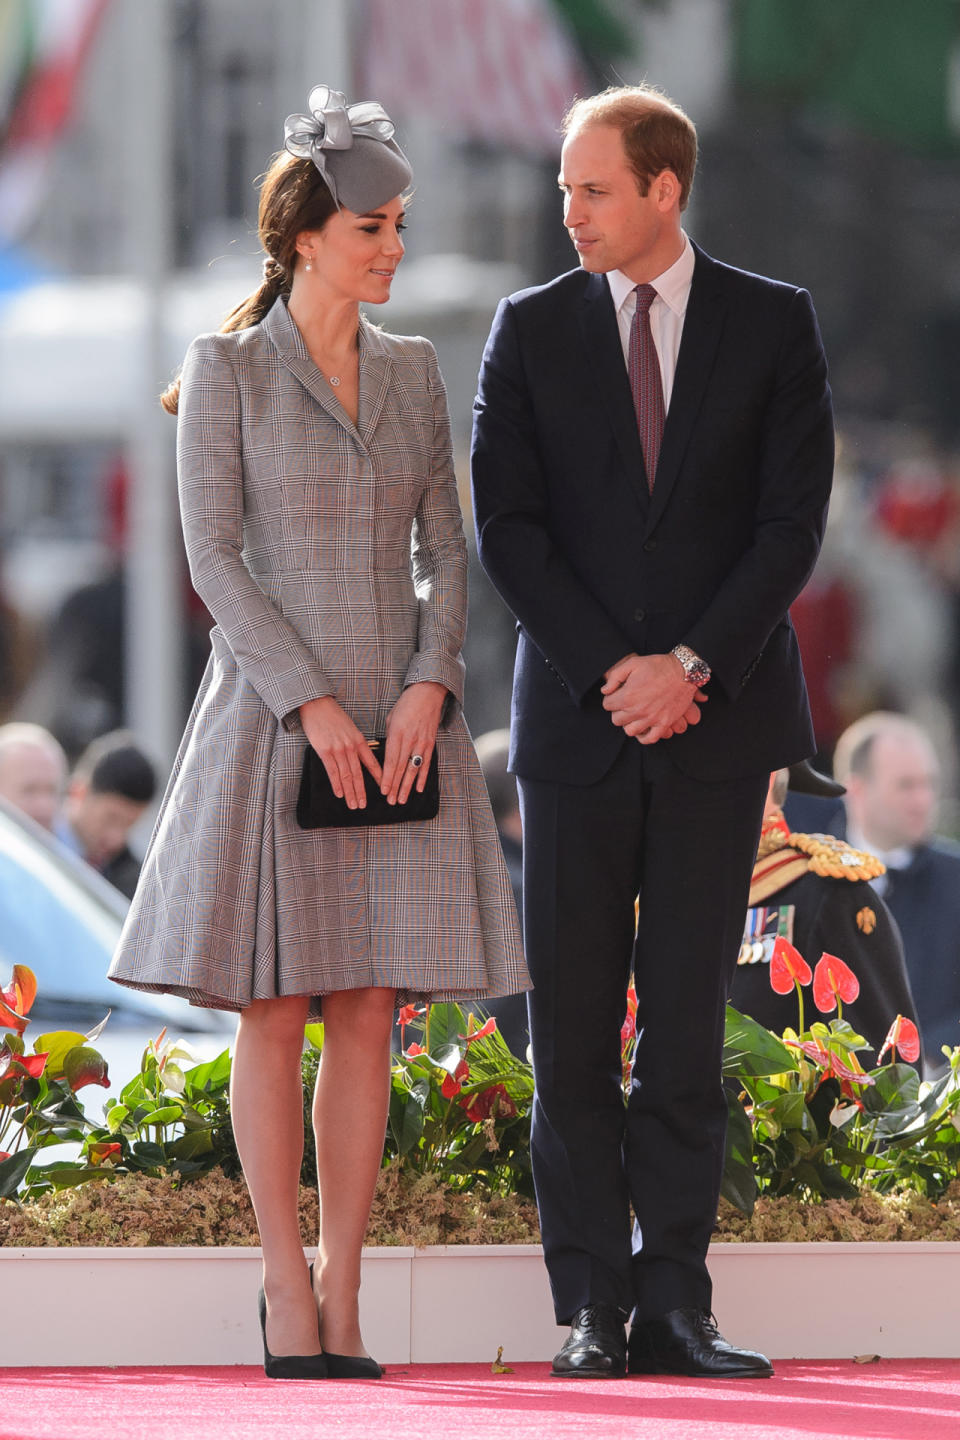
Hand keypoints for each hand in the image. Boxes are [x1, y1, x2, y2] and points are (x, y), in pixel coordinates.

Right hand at [299, 696, 381, 809]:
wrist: (317, 705)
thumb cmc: (333, 716)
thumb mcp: (350, 728)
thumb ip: (355, 743)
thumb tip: (359, 757)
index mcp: (359, 740)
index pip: (372, 762)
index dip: (378, 777)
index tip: (384, 788)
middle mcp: (351, 747)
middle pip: (359, 774)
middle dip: (362, 792)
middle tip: (364, 804)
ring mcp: (338, 749)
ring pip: (346, 776)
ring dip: (350, 792)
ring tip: (353, 804)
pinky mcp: (325, 751)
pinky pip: (332, 772)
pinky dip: (337, 784)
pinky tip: (340, 794)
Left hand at [382, 682, 447, 803]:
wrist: (427, 694)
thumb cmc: (406, 705)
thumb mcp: (391, 719)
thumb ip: (389, 738)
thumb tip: (386, 755)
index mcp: (397, 734)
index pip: (391, 761)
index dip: (387, 778)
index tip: (383, 791)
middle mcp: (410, 740)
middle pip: (401, 768)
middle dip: (396, 787)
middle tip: (391, 801)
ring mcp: (422, 743)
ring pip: (414, 769)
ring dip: (408, 786)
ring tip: (403, 800)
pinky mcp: (431, 743)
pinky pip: (426, 764)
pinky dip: (422, 777)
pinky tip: (419, 788)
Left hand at [601, 652, 706, 744]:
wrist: (684, 672)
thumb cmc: (658, 666)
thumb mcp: (633, 663)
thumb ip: (615, 677)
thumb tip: (605, 691)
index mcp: (627, 696)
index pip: (607, 705)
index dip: (610, 699)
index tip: (617, 695)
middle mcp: (638, 710)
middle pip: (616, 720)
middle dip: (618, 711)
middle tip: (625, 704)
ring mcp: (651, 719)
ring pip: (630, 731)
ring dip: (629, 723)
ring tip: (633, 715)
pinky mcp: (664, 723)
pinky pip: (650, 739)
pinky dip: (644, 736)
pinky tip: (643, 728)